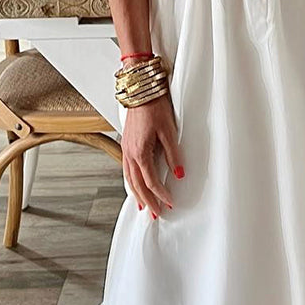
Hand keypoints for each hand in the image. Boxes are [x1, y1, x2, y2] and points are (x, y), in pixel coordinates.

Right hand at [121, 91, 183, 218]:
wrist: (140, 90)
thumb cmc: (154, 106)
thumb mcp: (169, 131)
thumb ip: (173, 154)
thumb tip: (179, 174)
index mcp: (140, 152)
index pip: (151, 181)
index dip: (161, 194)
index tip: (169, 203)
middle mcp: (129, 153)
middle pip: (137, 184)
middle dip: (147, 201)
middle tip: (156, 214)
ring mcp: (125, 149)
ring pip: (128, 178)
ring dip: (136, 194)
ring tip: (143, 206)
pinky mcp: (125, 144)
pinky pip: (125, 169)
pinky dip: (130, 182)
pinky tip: (134, 186)